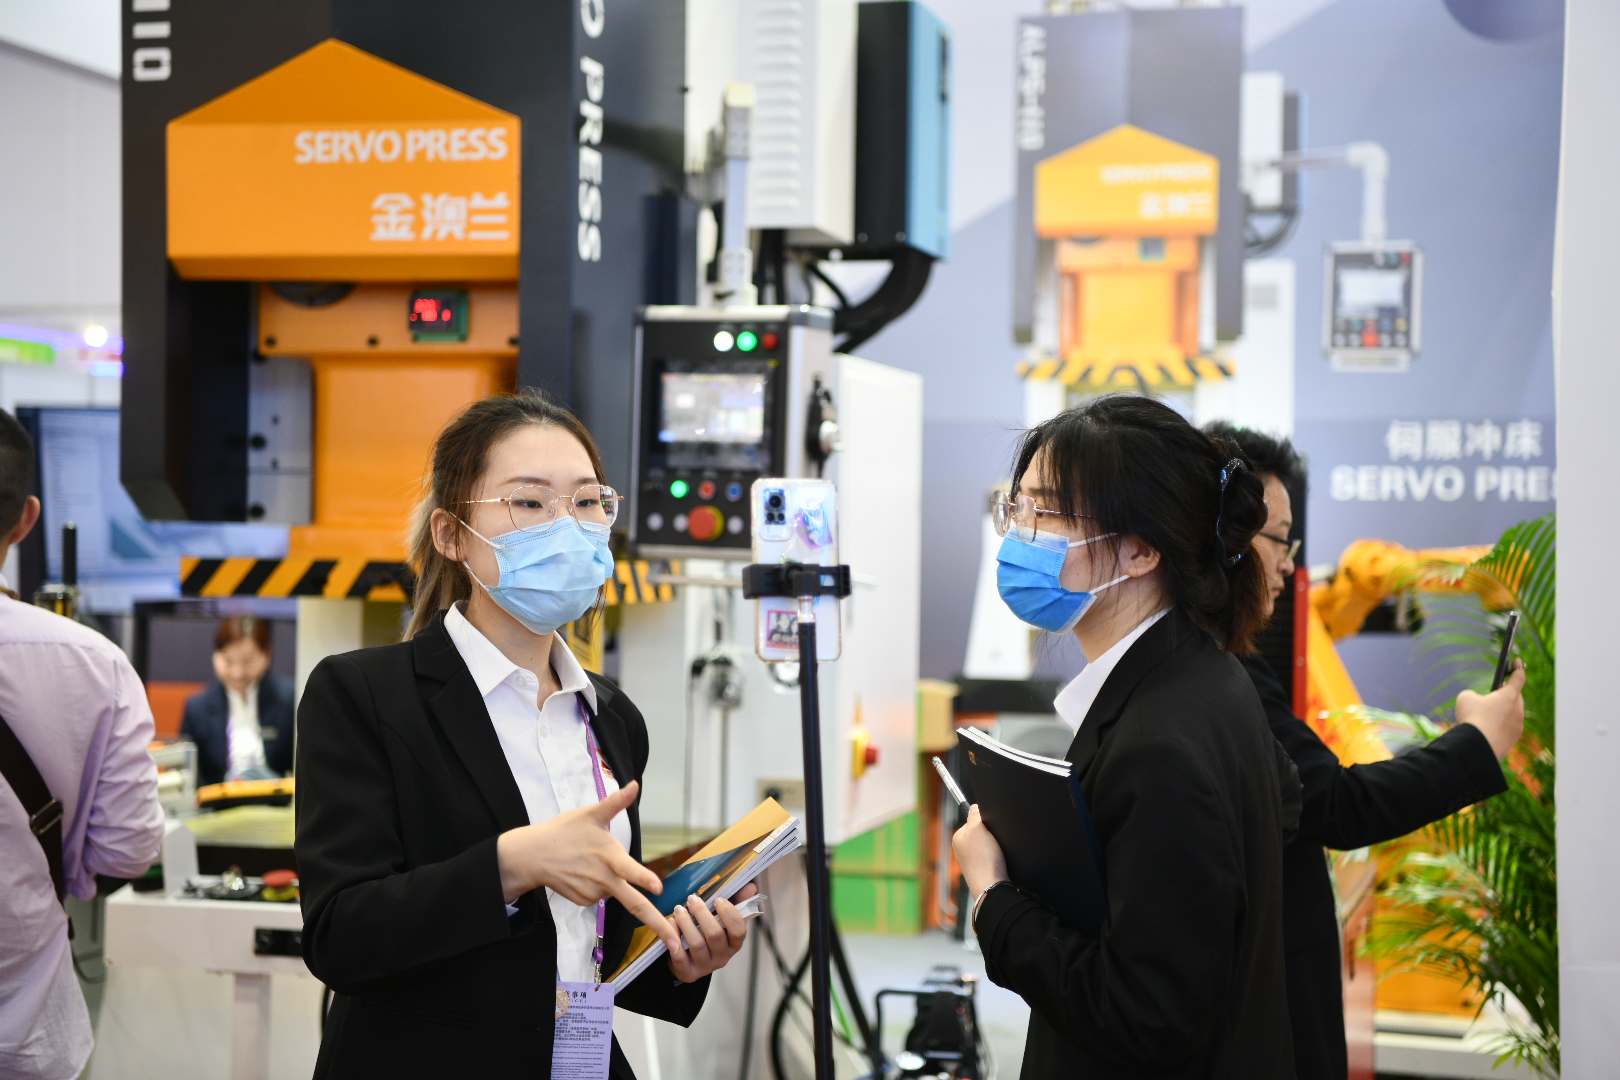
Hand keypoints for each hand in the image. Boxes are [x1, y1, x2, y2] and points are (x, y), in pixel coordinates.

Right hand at [495, 781, 680, 955]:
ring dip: (614, 882)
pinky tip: (584, 872)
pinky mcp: (584, 901)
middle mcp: (603, 879)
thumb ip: (616, 802)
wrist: (532, 855)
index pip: (630, 870)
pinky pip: (601, 895)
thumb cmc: (563, 831)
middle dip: (658, 924)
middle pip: (634, 904)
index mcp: (608, 856)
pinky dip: (600, 885)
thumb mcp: (590, 814)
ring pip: (616, 891)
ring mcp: (593, 893)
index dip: (644, 879)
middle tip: (675, 942)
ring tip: (590, 861)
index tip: (659, 889)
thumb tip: (635, 785)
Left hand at [667, 882, 757, 982]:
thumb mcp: (721, 918)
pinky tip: (670, 924)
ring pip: (697, 944)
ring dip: (686, 923)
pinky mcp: (688, 973)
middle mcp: (722, 957)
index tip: (717, 899)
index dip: (729, 914)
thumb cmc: (706, 933)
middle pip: (715, 936)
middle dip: (702, 914)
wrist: (687, 960)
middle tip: (692, 899)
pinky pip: (680, 957)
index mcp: (734, 944)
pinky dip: (675, 939)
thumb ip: (736, 901)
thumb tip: (751, 886)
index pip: (739, 931)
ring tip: (678, 909)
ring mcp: (705, 967)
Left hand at [951, 805, 1007, 899]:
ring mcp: (970, 861)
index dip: (983, 821)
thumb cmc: (983, 860)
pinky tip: (997, 861)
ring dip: (993, 847)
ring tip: (996, 852)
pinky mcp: (981, 870)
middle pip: (979, 833)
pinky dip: (995, 857)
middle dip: (989, 835)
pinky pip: (989, 857)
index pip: (972, 820)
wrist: (992, 886)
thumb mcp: (978, 829)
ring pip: (986, 846)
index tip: (990, 828)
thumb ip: (975, 815)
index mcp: (957, 837)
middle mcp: (961, 849)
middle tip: (994, 841)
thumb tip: (974, 807)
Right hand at [1457, 660, 1526, 759]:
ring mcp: (1517, 726)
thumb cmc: (1472, 719)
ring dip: (1503, 711)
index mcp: (1509, 696)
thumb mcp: (1466, 698)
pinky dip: (1500, 726)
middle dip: (1507, 694)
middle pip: (1516, 697)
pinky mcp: (1513, 740)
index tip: (1517, 662)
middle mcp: (1517, 711)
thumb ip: (1474, 695)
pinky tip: (1488, 728)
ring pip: (1513, 714)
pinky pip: (1508, 728)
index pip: (1518, 678)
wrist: (1476, 746)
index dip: (1518, 668)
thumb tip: (1477, 701)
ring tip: (1487, 714)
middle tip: (1495, 694)